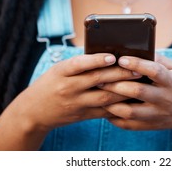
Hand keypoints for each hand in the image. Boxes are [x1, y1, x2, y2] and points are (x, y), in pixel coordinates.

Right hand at [13, 53, 141, 132]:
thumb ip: (79, 64)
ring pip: (104, 97)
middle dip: (119, 74)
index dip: (96, 60)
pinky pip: (103, 111)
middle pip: (97, 80)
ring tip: (138, 82)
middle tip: (137, 68)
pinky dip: (118, 105)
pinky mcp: (82, 115)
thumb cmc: (51, 84)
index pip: (79, 64)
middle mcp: (68, 87)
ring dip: (123, 90)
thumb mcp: (59, 69)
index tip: (112, 56)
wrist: (34, 111)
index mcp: (61, 72)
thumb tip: (108, 56)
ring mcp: (76, 103)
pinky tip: (131, 99)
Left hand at [98, 54, 171, 131]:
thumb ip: (158, 60)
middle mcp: (164, 99)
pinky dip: (114, 118)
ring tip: (99, 92)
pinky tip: (105, 108)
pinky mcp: (151, 126)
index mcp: (171, 82)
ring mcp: (157, 115)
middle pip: (137, 92)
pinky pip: (129, 125)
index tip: (121, 59)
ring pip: (130, 112)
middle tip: (99, 77)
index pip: (153, 71)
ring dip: (111, 103)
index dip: (137, 64)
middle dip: (116, 84)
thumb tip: (136, 50)